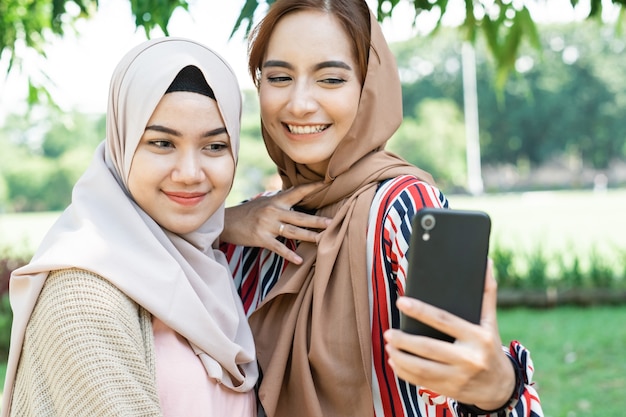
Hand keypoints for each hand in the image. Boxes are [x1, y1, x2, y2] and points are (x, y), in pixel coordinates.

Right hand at [222, 182, 330, 263]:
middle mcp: (274, 210)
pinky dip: (289, 254)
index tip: (328, 183)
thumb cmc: (250, 212)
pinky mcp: (261, 238)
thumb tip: (300, 193)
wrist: (227, 221)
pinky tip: (299, 260)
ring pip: (292, 231)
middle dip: (317, 220)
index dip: (313, 187)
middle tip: (332, 222)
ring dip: (308, 236)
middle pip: (299, 216)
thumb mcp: (266, 202)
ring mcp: (267, 225)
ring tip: (321, 240)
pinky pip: (278, 247)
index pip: (298, 191)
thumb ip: (283, 199)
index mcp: (277, 200)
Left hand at [383, 260, 514, 409]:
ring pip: (422, 368)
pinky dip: (404, 372)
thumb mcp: (490, 322)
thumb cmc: (489, 347)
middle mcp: (469, 358)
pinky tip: (395, 362)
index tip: (401, 302)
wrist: (500, 386)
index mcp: (477, 337)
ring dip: (400, 357)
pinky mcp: (451, 390)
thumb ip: (486, 293)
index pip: (444, 320)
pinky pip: (422, 382)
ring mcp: (459, 377)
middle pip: (428, 348)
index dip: (421, 311)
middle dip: (404, 340)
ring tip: (388, 345)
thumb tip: (486, 262)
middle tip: (388, 332)